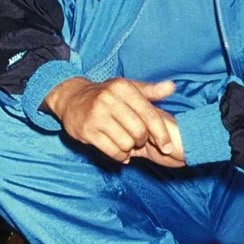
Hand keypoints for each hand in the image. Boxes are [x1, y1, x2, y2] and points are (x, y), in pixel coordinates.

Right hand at [43, 76, 184, 164]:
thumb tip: (172, 87)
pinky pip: (112, 151)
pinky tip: (120, 152)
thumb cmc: (106, 94)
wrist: (72, 99)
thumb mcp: (127, 88)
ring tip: (126, 144)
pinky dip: (120, 156)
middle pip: (138, 131)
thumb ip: (150, 90)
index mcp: (122, 88)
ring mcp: (96, 116)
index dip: (161, 133)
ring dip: (130, 148)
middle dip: (142, 140)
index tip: (168, 147)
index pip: (149, 114)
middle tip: (139, 140)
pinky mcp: (86, 131)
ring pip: (125, 143)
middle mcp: (109, 99)